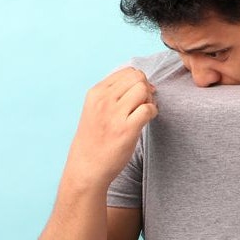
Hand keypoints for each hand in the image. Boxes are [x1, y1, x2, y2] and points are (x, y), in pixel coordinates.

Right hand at [65, 65, 157, 187]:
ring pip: (143, 90)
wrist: (86, 168)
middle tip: (142, 104)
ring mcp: (114, 115)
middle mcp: (103, 100)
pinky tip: (146, 121)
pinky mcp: (126, 129)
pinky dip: (152, 113)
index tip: (138, 96)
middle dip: (145, 88)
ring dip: (149, 100)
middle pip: (137, 77)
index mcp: (95, 93)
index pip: (126, 72)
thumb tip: (142, 83)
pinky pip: (148, 109)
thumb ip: (112, 95)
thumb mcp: (94, 110)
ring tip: (143, 113)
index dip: (138, 81)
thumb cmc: (93, 140)